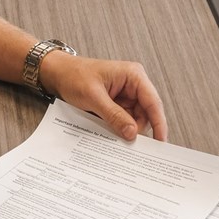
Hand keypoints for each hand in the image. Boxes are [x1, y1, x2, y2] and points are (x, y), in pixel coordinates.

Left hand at [37, 52, 167, 141]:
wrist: (58, 73)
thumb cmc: (74, 76)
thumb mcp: (94, 97)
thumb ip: (114, 115)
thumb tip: (132, 133)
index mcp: (133, 75)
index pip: (153, 102)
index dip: (159, 122)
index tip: (160, 141)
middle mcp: (133, 84)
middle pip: (146, 113)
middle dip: (138, 128)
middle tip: (129, 145)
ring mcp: (126, 95)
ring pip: (135, 119)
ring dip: (126, 129)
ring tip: (113, 136)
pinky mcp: (117, 103)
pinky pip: (124, 120)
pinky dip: (118, 128)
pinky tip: (110, 133)